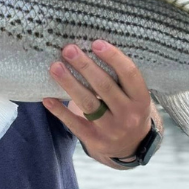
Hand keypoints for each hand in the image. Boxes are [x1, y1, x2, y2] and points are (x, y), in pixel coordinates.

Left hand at [42, 40, 151, 159]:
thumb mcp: (133, 95)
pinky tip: (47, 98)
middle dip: (85, 66)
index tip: (96, 43)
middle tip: (68, 50)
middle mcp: (128, 115)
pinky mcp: (94, 140)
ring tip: (55, 67)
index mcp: (141, 99)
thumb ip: (118, 78)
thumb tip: (89, 49)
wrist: (130, 146)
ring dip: (69, 83)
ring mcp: (111, 129)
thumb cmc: (127, 109)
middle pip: (104, 86)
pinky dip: (59, 110)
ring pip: (88, 103)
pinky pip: (74, 123)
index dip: (114, 57)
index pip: (129, 74)